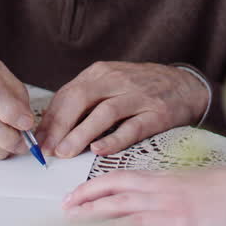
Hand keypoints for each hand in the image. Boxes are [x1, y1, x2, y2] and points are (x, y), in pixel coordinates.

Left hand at [37, 62, 208, 157]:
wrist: (186, 86)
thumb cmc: (142, 89)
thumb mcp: (111, 84)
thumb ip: (85, 101)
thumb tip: (53, 127)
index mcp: (102, 73)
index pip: (68, 93)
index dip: (51, 118)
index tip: (38, 139)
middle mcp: (118, 81)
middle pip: (81, 99)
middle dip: (60, 126)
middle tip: (48, 148)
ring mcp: (138, 96)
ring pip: (104, 113)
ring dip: (81, 134)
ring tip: (66, 152)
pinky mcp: (156, 114)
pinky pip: (132, 127)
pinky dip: (113, 139)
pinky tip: (98, 150)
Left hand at [62, 168, 225, 225]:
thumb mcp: (202, 187)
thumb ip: (180, 195)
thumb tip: (167, 210)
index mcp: (169, 179)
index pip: (124, 178)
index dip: (98, 185)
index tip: (80, 193)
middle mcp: (164, 189)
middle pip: (115, 190)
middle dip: (86, 198)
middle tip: (65, 206)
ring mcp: (170, 206)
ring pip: (121, 207)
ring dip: (94, 213)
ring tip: (72, 219)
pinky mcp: (180, 223)